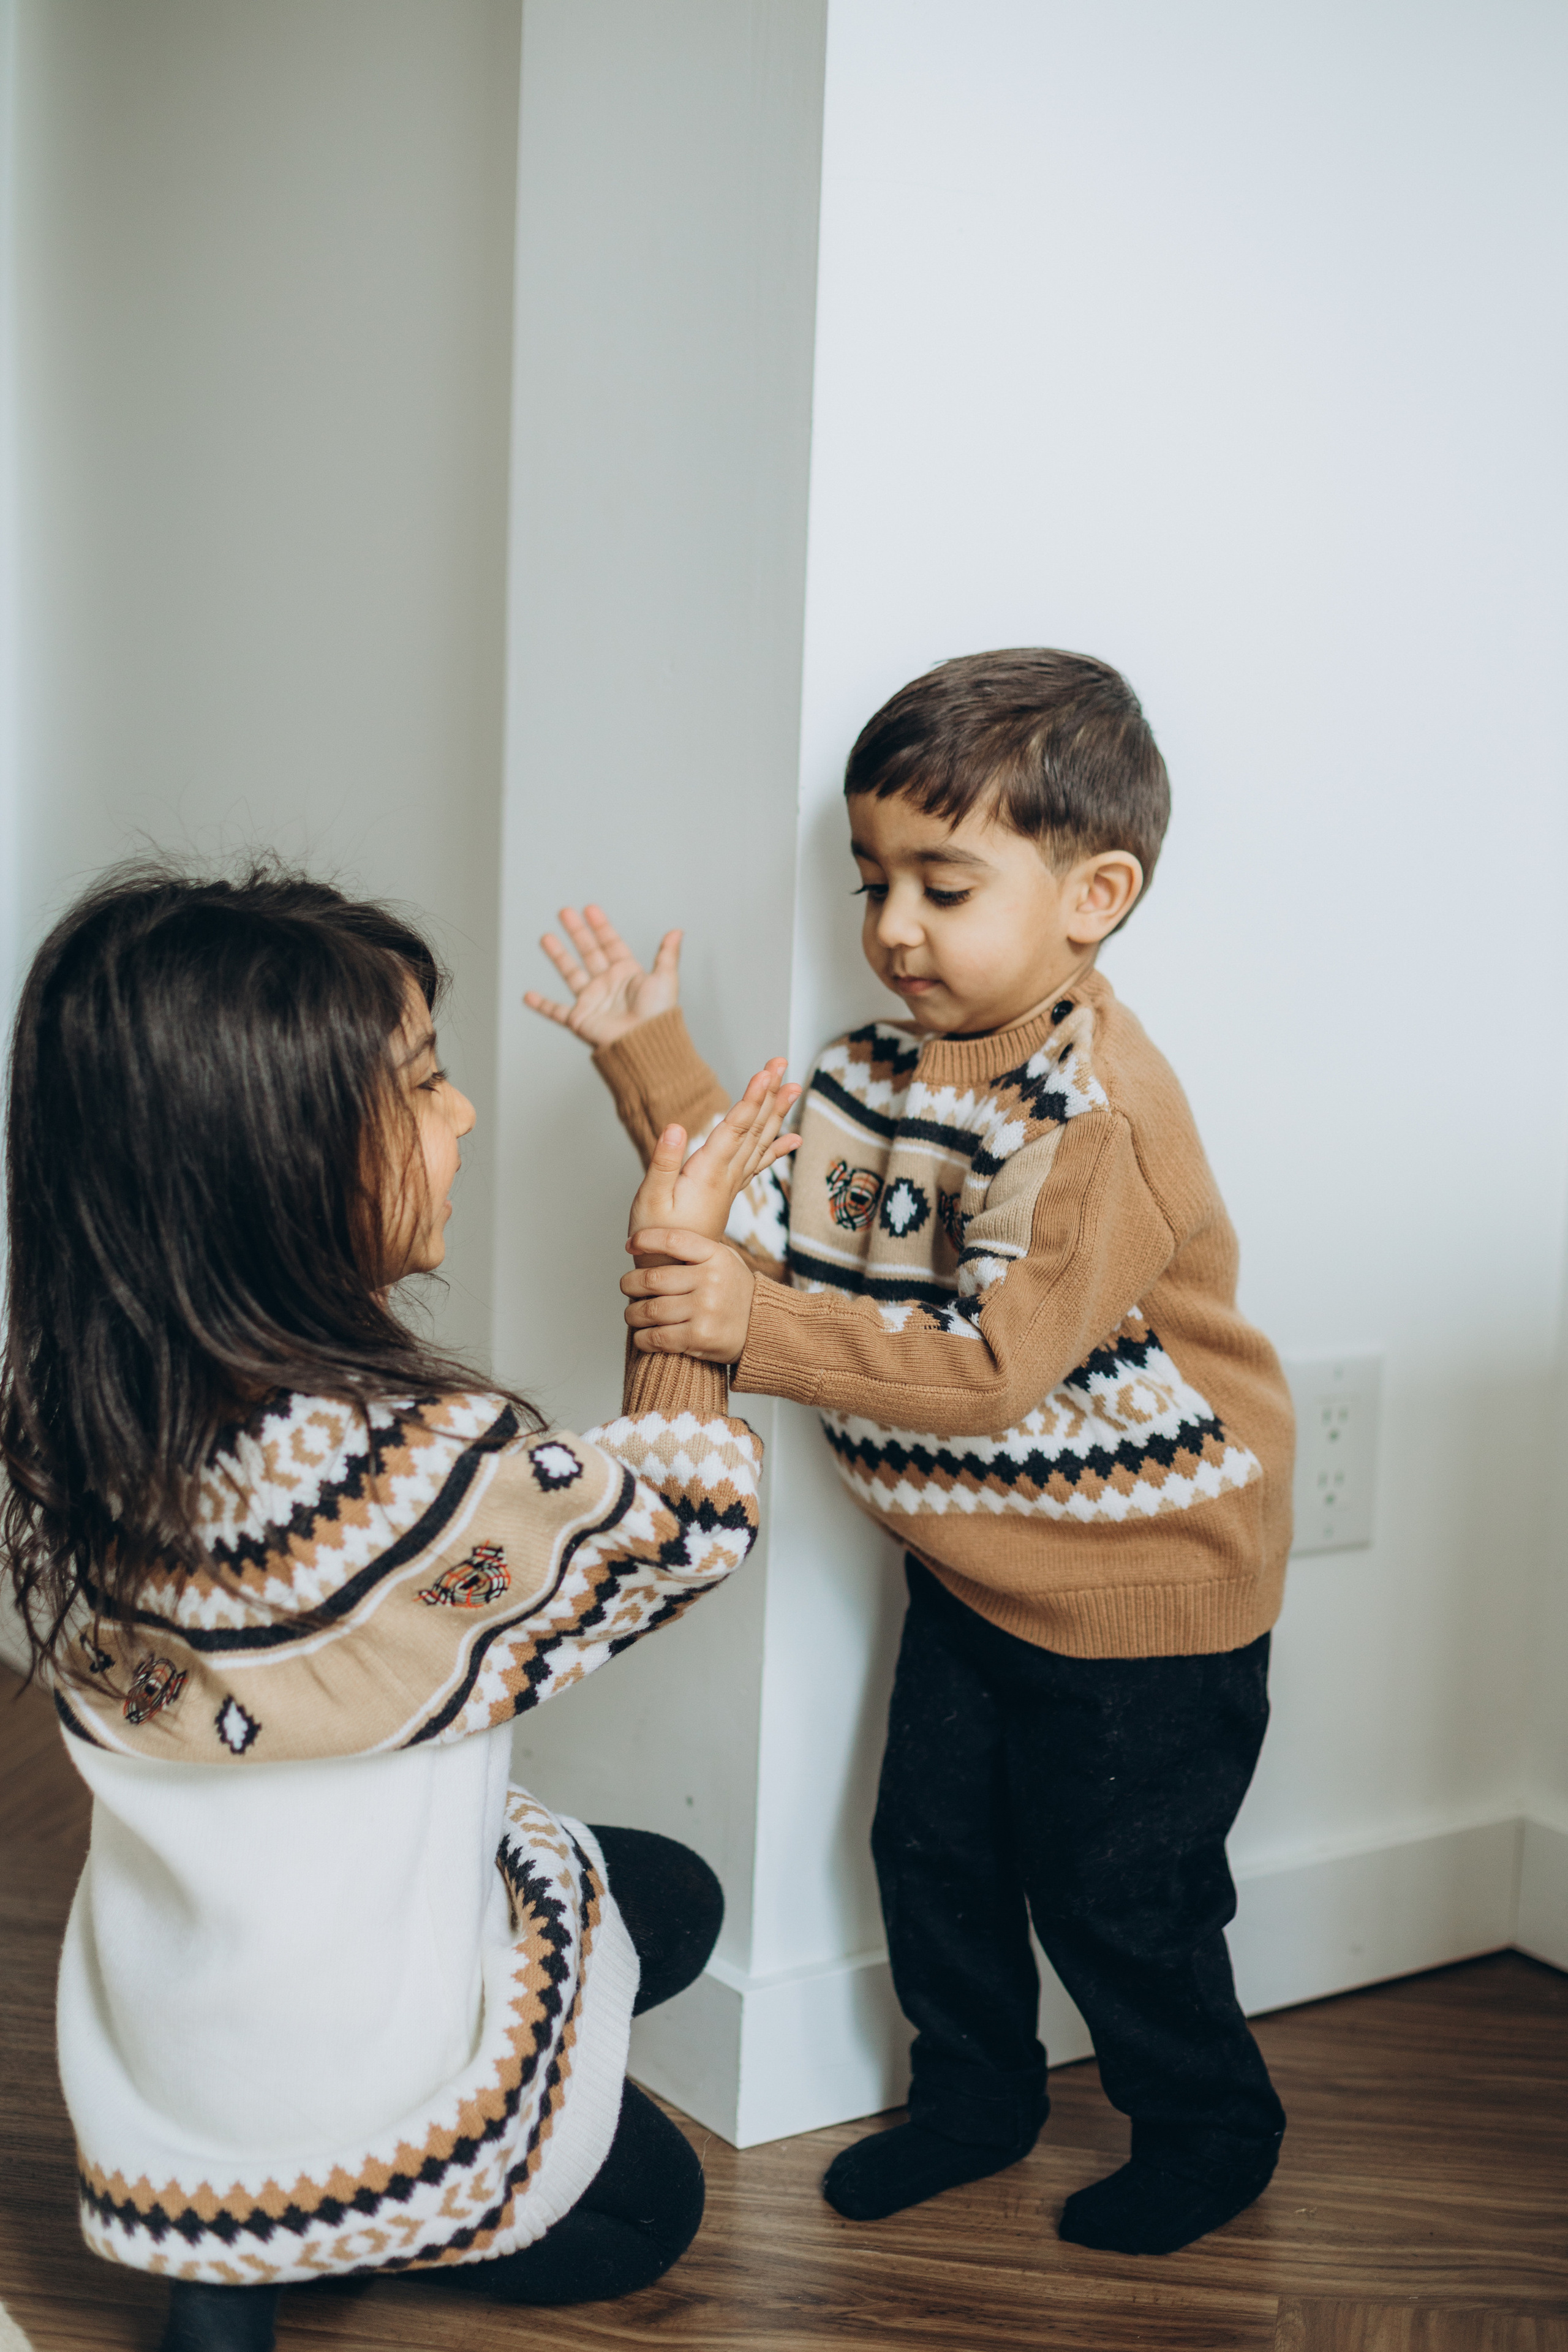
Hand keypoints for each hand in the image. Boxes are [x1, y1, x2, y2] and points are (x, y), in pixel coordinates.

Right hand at [523, 904, 680, 1048]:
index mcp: (627, 974)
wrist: (644, 1043)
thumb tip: (677, 931)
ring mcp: (592, 1000)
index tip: (590, 909)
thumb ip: (667, 954)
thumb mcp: (665, 978)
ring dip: (558, 955)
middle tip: (564, 912)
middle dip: (577, 932)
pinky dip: (541, 1005)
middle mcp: (608, 985)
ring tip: (546, 938)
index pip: (611, 944)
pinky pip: (556, 1011)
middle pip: (588, 952)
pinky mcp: (580, 1019)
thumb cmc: (658, 1015)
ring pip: (570, 973)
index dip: (601, 926)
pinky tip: (528, 996)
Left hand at [622, 1232, 756, 1360]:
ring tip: (633, 1314)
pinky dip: (643, 1338)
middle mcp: (711, 1280)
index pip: (674, 1240)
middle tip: (627, 1287)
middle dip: (630, 1284)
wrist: (763, 1329)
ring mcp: (705, 1309)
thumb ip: (695, 1250)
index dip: (647, 1239)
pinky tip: (643, 1336)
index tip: (631, 1245)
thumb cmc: (734, 1293)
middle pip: (652, 1279)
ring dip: (633, 1314)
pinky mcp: (699, 1337)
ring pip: (650, 1310)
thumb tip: (651, 1241)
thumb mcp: (724, 1261)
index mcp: (716, 1256)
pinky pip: (657, 1337)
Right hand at [627, 1059, 800, 1247]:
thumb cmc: (656, 1238)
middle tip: (782, 1064)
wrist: (675, 1272)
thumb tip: (676, 1127)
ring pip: (760, 1141)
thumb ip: (663, 1162)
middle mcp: (726, 1175)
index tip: (766, 1073)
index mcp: (708, 1172)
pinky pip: (758, 1163)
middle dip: (769, 1094)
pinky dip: (776, 1148)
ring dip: (776, 1113)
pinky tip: (792, 1137)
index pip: (735, 1127)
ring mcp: (731, 1183)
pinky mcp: (728, 1190)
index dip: (752, 1098)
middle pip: (754, 1128)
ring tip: (793, 1087)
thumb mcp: (650, 1200)